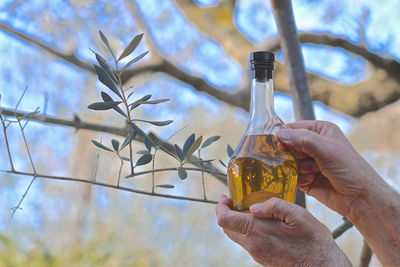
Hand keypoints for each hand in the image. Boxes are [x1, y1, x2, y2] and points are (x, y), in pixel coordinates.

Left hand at [216, 195, 349, 266]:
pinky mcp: (263, 259)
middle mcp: (253, 245)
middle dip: (227, 213)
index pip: (224, 220)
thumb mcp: (299, 216)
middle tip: (235, 200)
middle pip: (227, 228)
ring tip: (249, 209)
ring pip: (236, 236)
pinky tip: (261, 223)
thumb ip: (274, 206)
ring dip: (237, 222)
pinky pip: (247, 242)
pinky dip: (247, 230)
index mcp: (257, 232)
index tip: (226, 197)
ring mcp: (257, 254)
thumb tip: (254, 207)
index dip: (220, 206)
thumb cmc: (314, 242)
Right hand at [276, 120, 378, 216]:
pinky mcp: (305, 178)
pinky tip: (310, 181)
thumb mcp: (326, 149)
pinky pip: (290, 176)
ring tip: (313, 172)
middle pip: (287, 146)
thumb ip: (302, 139)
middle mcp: (313, 145)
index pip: (293, 128)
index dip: (283, 136)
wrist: (360, 198)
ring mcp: (309, 162)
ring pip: (288, 162)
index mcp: (320, 131)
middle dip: (289, 154)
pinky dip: (297, 179)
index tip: (278, 144)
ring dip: (296, 168)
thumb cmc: (350, 169)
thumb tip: (279, 135)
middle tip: (295, 159)